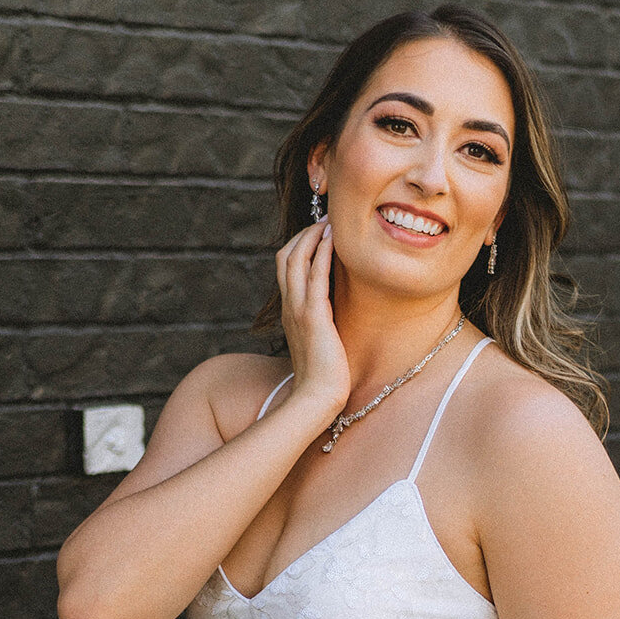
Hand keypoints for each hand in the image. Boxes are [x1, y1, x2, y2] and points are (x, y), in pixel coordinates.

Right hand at [276, 220, 349, 420]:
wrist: (317, 399)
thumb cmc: (322, 378)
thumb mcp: (319, 344)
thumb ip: (321, 325)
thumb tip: (333, 317)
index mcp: (290, 313)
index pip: (286, 268)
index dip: (299, 246)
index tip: (318, 232)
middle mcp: (290, 307)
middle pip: (286, 257)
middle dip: (305, 234)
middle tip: (325, 219)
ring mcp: (299, 310)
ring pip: (297, 260)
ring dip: (313, 236)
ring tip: (330, 221)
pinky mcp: (314, 316)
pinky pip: (316, 276)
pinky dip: (322, 253)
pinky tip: (334, 240)